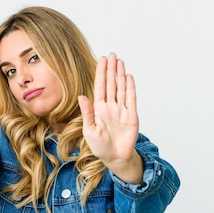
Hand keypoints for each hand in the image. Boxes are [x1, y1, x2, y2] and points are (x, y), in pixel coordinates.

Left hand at [78, 53, 142, 183]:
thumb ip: (87, 113)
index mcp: (98, 109)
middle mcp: (110, 107)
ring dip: (120, 75)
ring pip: (121, 88)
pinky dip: (130, 88)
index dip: (101, 73)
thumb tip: (81, 96)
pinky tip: (128, 77)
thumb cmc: (100, 147)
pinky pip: (131, 99)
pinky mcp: (131, 116)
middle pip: (111, 84)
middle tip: (112, 55)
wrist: (115, 158)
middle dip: (111, 69)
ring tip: (120, 61)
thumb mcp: (89, 130)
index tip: (102, 60)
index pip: (100, 87)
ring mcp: (121, 110)